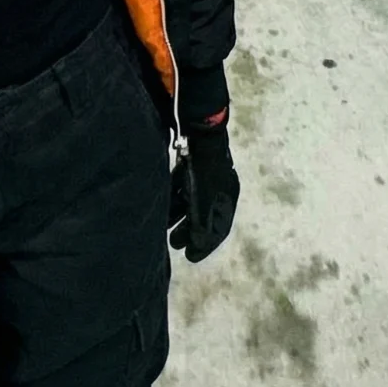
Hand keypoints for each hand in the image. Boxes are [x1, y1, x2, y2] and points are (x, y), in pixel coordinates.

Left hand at [168, 120, 239, 262]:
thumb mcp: (203, 200)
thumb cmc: (203, 168)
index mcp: (227, 196)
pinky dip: (172, 198)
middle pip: (203, 215)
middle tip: (174, 244)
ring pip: (189, 201)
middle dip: (188, 231)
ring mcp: (203, 174)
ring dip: (178, 216)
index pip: (219, 227)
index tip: (191, 257)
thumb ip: (200, 223)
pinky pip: (180, 187)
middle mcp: (217, 186)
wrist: (199, 129)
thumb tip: (197, 244)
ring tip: (163, 228)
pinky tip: (160, 205)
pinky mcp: (189, 163)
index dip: (205, 245)